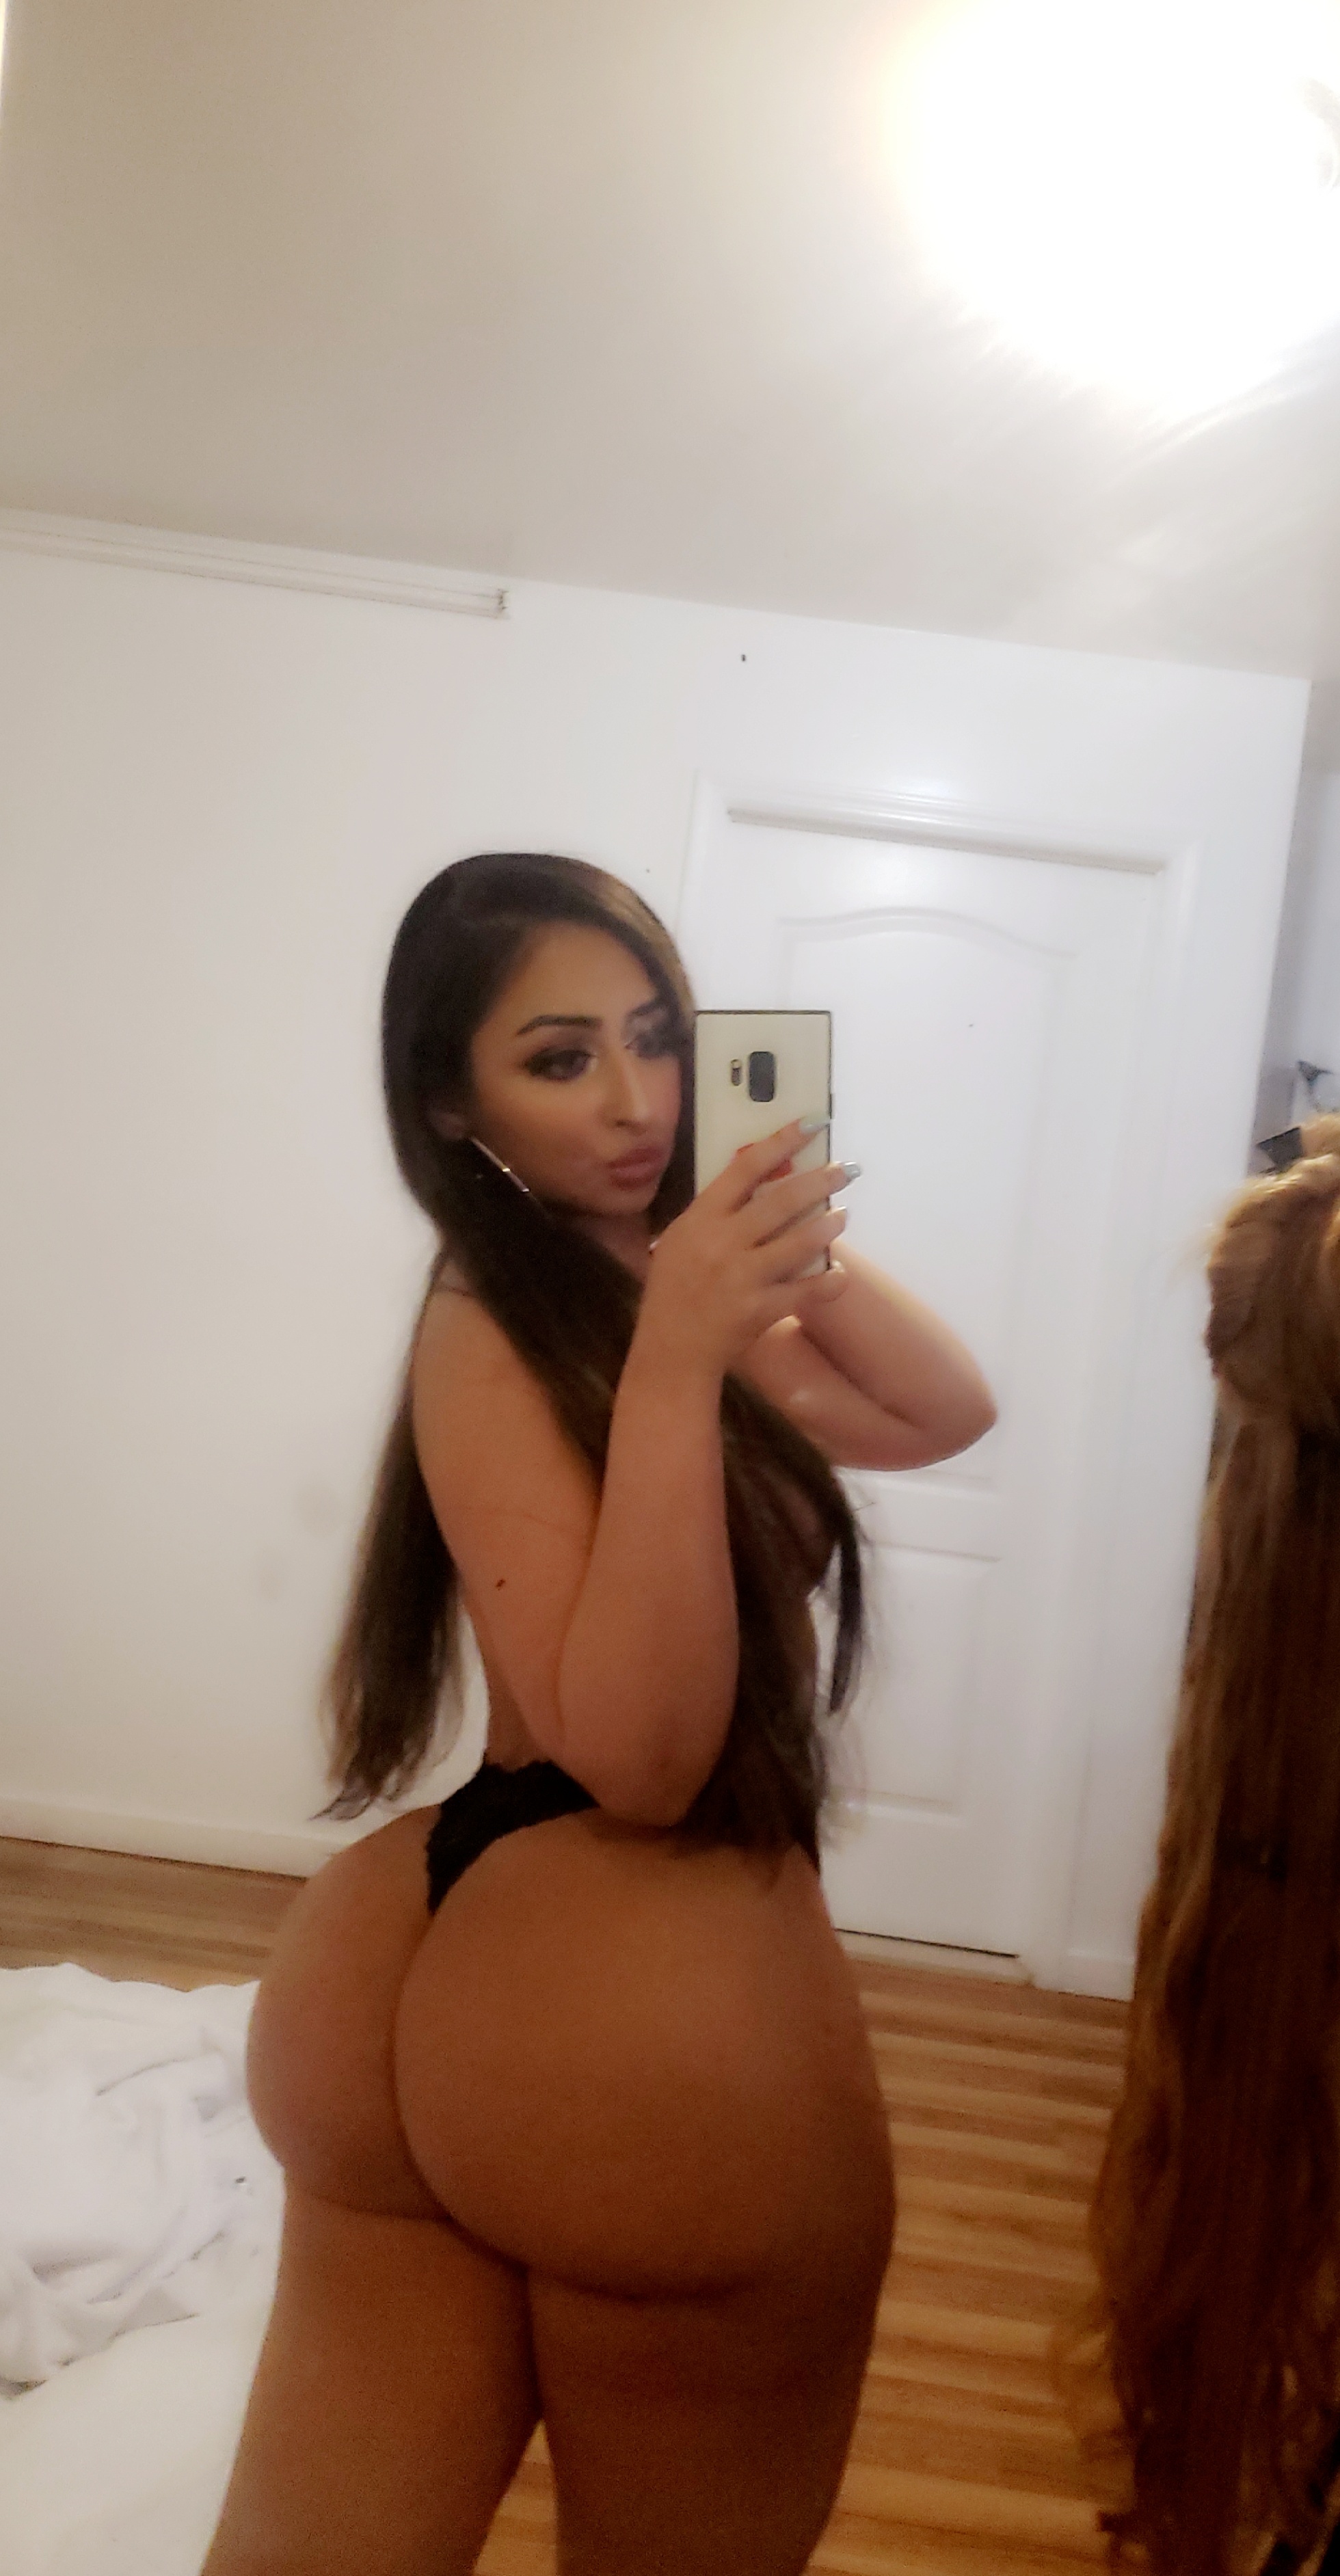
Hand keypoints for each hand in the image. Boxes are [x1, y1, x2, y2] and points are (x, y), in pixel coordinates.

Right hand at [634, 1120, 849, 1378]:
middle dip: (821, 1181)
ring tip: (843, 1215)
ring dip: (828, 1225)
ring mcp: (744, 1276)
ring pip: (800, 1242)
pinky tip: (839, 1273)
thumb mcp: (681, 1239)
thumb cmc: (672, 1289)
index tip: (812, 1124)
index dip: (782, 1141)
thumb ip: (716, 1213)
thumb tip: (758, 1182)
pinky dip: (828, 1281)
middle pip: (783, 1200)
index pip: (746, 1167)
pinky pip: (806, 1290)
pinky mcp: (762, 1308)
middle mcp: (724, 1241)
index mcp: (701, 1218)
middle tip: (845, 1169)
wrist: (670, 1347)